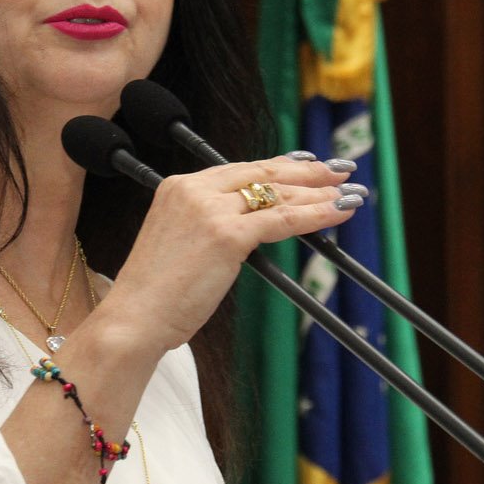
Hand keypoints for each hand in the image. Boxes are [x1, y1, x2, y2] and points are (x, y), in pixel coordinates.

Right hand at [101, 155, 360, 352]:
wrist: (134, 318)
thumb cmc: (155, 294)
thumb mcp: (180, 244)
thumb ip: (209, 226)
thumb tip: (252, 227)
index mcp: (180, 186)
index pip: (241, 169)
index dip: (280, 167)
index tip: (307, 165)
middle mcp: (194, 189)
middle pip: (264, 173)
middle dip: (308, 172)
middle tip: (339, 171)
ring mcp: (210, 209)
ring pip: (278, 195)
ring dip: (319, 193)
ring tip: (349, 193)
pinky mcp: (227, 234)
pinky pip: (282, 219)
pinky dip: (316, 215)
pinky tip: (338, 212)